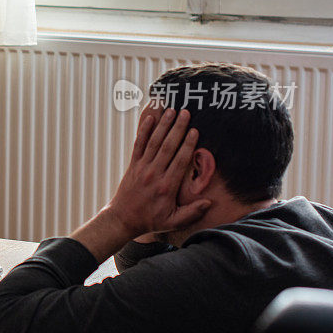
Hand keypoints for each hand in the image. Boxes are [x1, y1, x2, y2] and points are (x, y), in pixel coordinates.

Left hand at [107, 107, 209, 238]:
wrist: (123, 218)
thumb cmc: (150, 220)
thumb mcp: (173, 222)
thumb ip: (192, 213)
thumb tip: (209, 202)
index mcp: (167, 186)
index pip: (179, 161)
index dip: (187, 144)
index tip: (195, 131)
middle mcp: (154, 173)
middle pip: (168, 147)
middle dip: (177, 128)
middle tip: (185, 112)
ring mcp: (142, 167)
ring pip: (154, 142)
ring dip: (163, 125)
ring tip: (171, 110)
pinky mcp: (133, 164)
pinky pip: (139, 144)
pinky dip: (144, 131)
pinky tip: (150, 118)